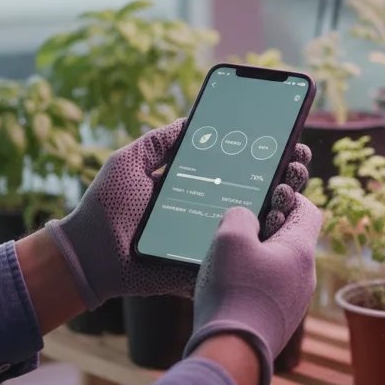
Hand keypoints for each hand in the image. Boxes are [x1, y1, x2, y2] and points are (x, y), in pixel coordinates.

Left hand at [46, 119, 311, 308]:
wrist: (87, 256)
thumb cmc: (104, 207)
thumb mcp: (130, 161)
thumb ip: (160, 140)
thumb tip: (193, 118)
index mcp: (193, 185)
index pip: (238, 167)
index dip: (265, 154)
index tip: (289, 140)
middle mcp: (206, 211)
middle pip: (255, 193)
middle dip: (284, 176)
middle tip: (297, 164)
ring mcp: (207, 239)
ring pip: (255, 225)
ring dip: (281, 207)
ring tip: (290, 189)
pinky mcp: (203, 265)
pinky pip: (237, 256)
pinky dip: (262, 243)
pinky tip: (279, 225)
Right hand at [183, 194, 321, 384]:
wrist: (233, 354)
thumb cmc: (235, 292)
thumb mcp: (230, 239)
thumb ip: (239, 216)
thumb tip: (244, 218)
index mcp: (301, 252)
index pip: (309, 211)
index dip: (290, 197)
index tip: (267, 196)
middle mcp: (305, 278)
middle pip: (290, 240)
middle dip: (264, 229)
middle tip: (237, 228)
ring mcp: (293, 303)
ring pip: (277, 267)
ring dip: (255, 258)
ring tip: (225, 259)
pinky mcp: (277, 322)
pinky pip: (267, 291)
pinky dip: (250, 283)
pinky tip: (226, 287)